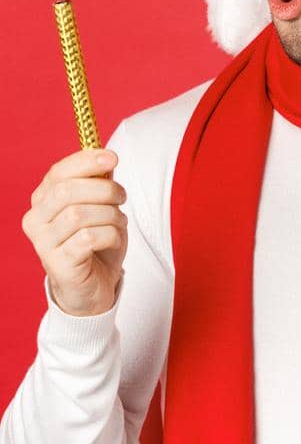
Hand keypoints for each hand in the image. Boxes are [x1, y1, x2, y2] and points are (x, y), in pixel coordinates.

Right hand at [21, 148, 128, 316]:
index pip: (58, 173)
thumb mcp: (101, 207)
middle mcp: (35, 220)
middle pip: (67, 191)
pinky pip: (88, 238)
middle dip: (104, 189)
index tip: (112, 158)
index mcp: (43, 200)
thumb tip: (106, 158)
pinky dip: (110, 235)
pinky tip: (113, 240)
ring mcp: (43, 243)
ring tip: (119, 223)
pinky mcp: (58, 264)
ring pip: (79, 215)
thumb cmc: (97, 242)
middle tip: (122, 197)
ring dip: (110, 215)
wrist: (93, 285)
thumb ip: (99, 183)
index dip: (85, 161)